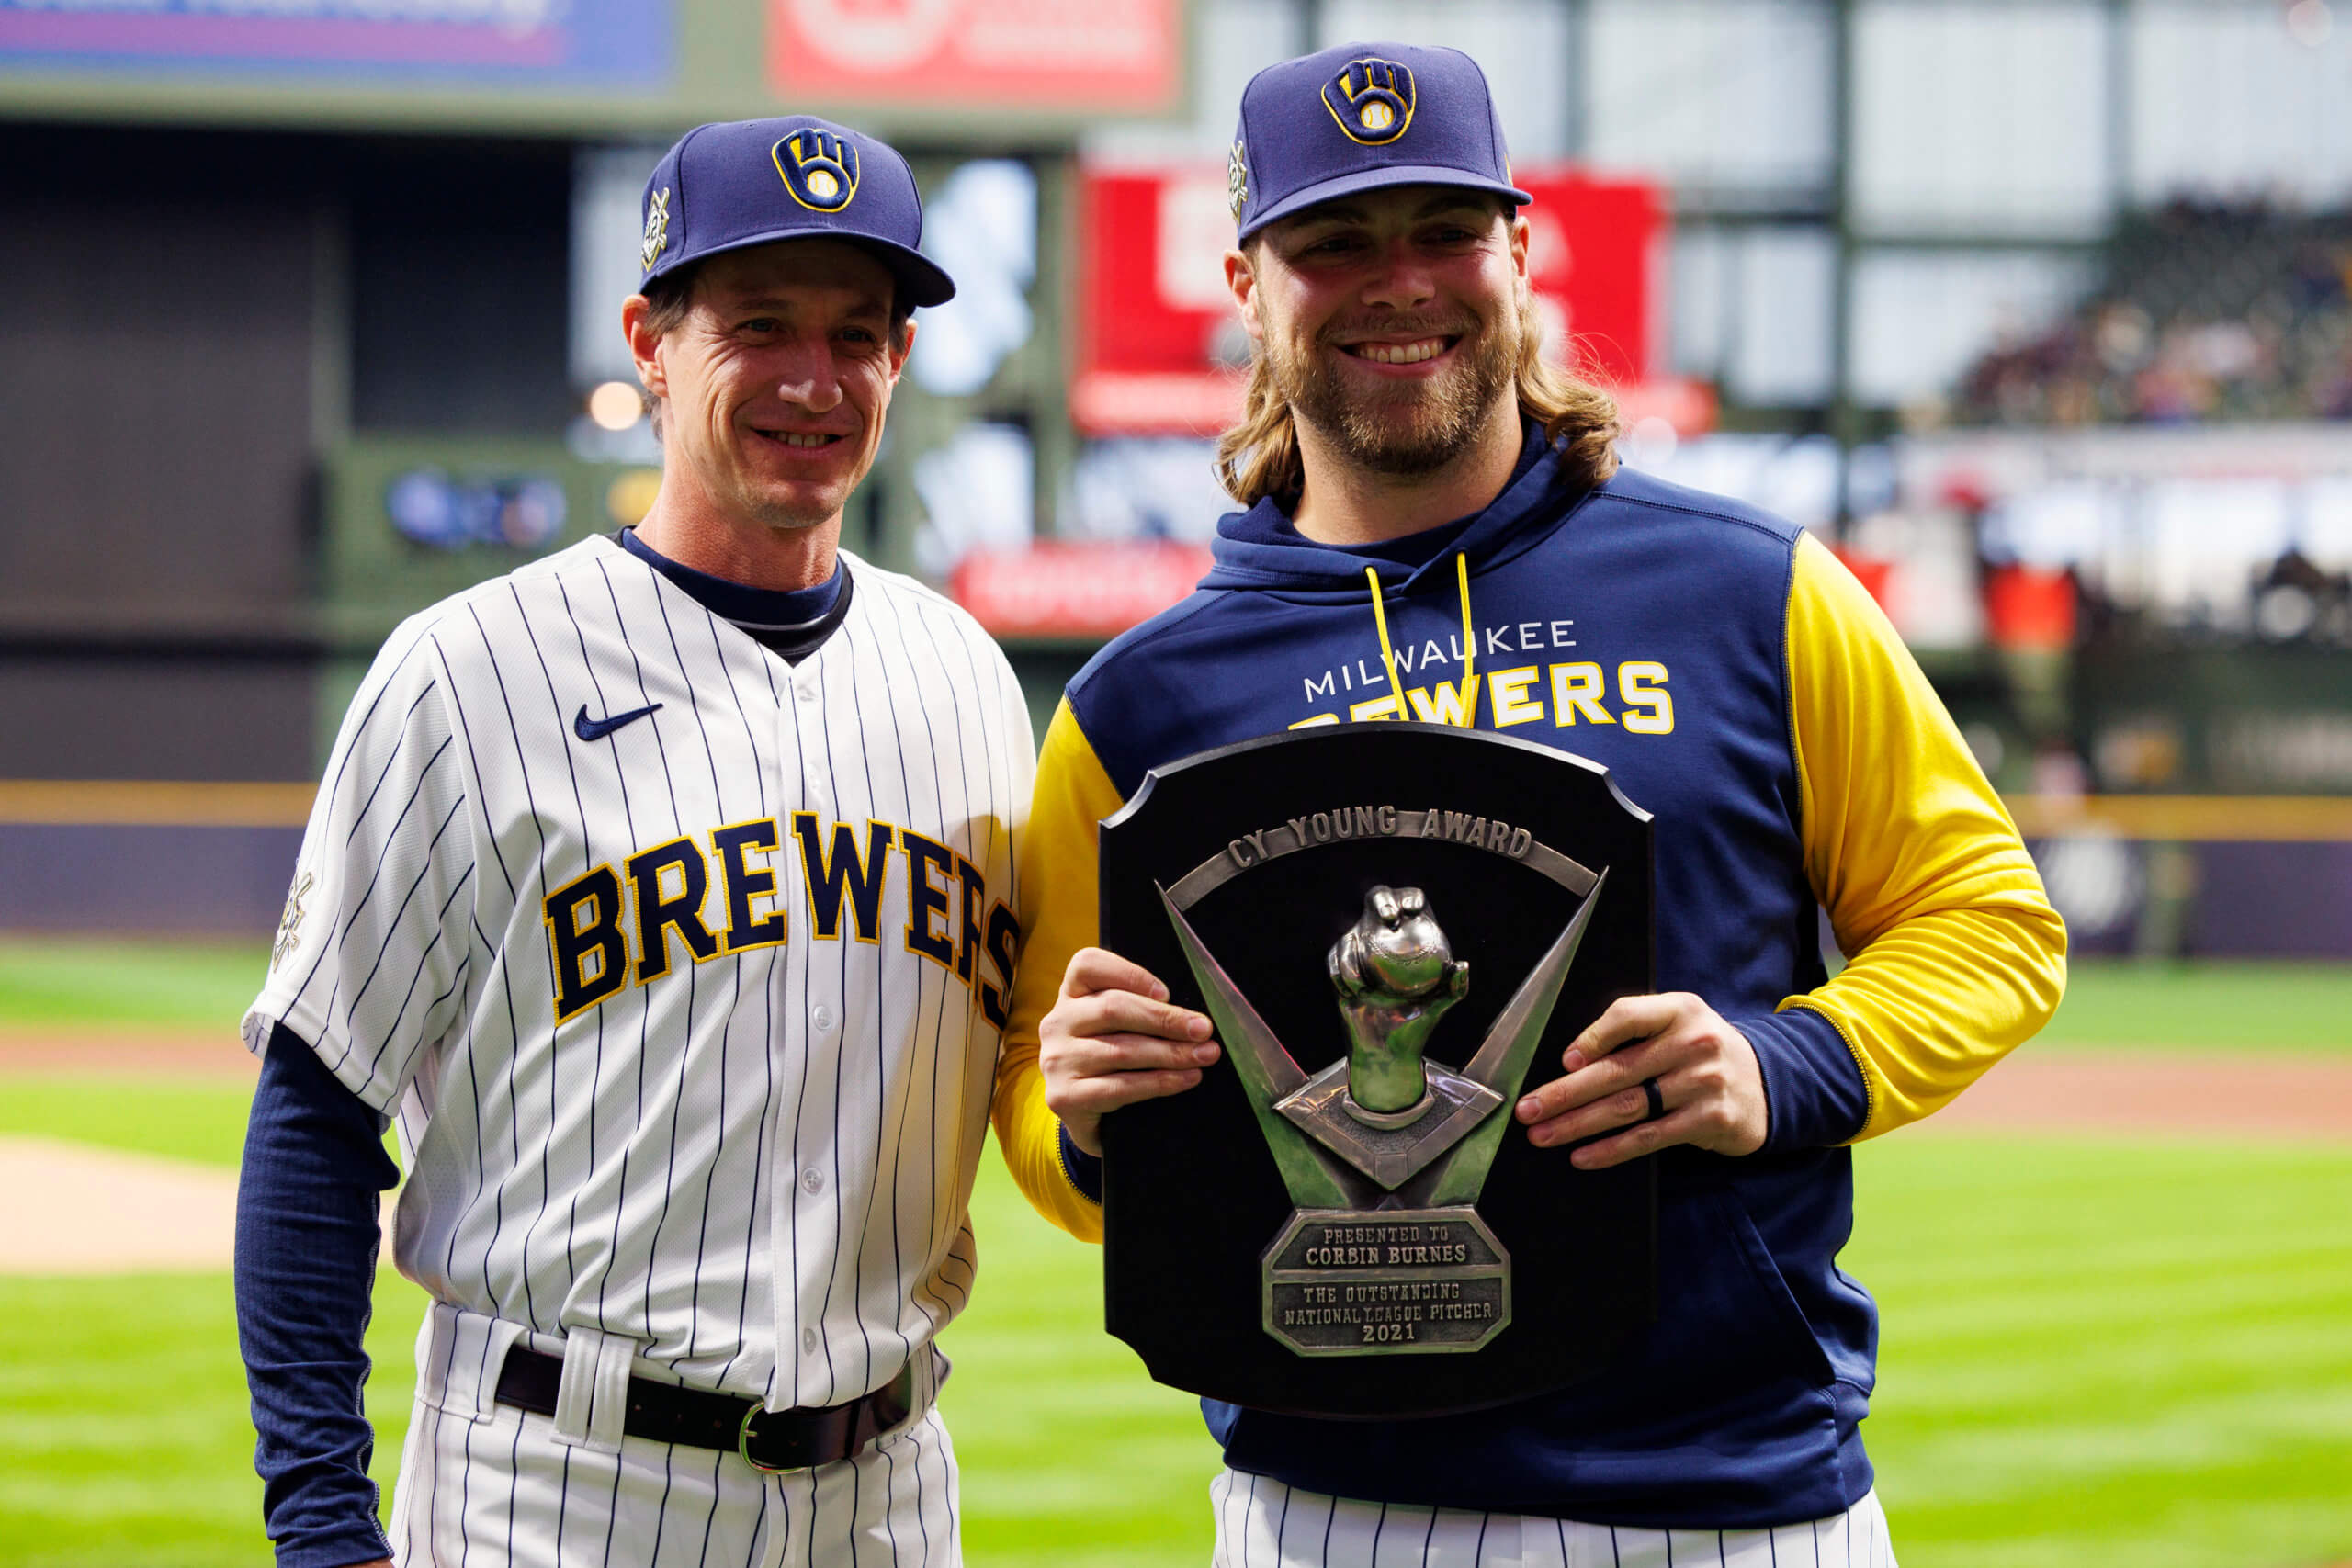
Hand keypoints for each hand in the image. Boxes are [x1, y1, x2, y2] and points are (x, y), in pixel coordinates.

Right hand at [1041, 947, 1219, 1156]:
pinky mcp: (1064, 1097)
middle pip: (1113, 1009)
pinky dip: (1160, 1082)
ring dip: (1171, 1053)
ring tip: (1204, 1055)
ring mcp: (1056, 1060)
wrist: (1085, 1118)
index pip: (1088, 965)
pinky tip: (1186, 1079)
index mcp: (1070, 995)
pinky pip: (1120, 1087)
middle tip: (1203, 1029)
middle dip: (1166, 1019)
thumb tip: (1193, 1017)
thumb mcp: (1116, 1027)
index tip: (1167, 993)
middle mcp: (1057, 1023)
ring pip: (1121, 1050)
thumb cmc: (1110, 1061)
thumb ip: (1141, 1010)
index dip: (1130, 974)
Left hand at [1512, 992, 1767, 1168]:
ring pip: (1627, 1106)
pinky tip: (1582, 1156)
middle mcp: (1694, 1042)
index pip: (1628, 1015)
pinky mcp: (1709, 1120)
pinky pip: (1650, 1137)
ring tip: (1543, 1134)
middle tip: (1528, 1109)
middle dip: (1564, 1094)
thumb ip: (1634, 1029)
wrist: (1766, 1084)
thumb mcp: (1678, 1023)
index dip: (1592, 1037)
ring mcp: (1703, 1083)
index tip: (1564, 1062)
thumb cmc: (1702, 1052)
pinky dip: (1611, 1149)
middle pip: (1617, 1070)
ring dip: (1578, 1124)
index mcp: (1680, 1010)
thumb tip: (1574, 1060)